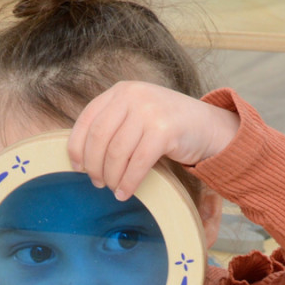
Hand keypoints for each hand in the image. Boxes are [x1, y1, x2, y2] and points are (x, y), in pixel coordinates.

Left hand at [68, 81, 240, 200]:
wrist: (207, 126)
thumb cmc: (164, 127)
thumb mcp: (133, 116)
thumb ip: (110, 127)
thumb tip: (79, 160)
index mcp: (120, 91)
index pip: (86, 121)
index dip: (76, 148)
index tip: (77, 168)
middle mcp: (133, 96)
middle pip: (98, 139)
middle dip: (94, 166)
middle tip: (97, 183)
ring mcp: (150, 110)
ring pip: (116, 153)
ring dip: (111, 177)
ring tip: (113, 188)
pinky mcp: (165, 130)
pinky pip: (137, 163)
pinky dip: (128, 182)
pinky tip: (125, 192)